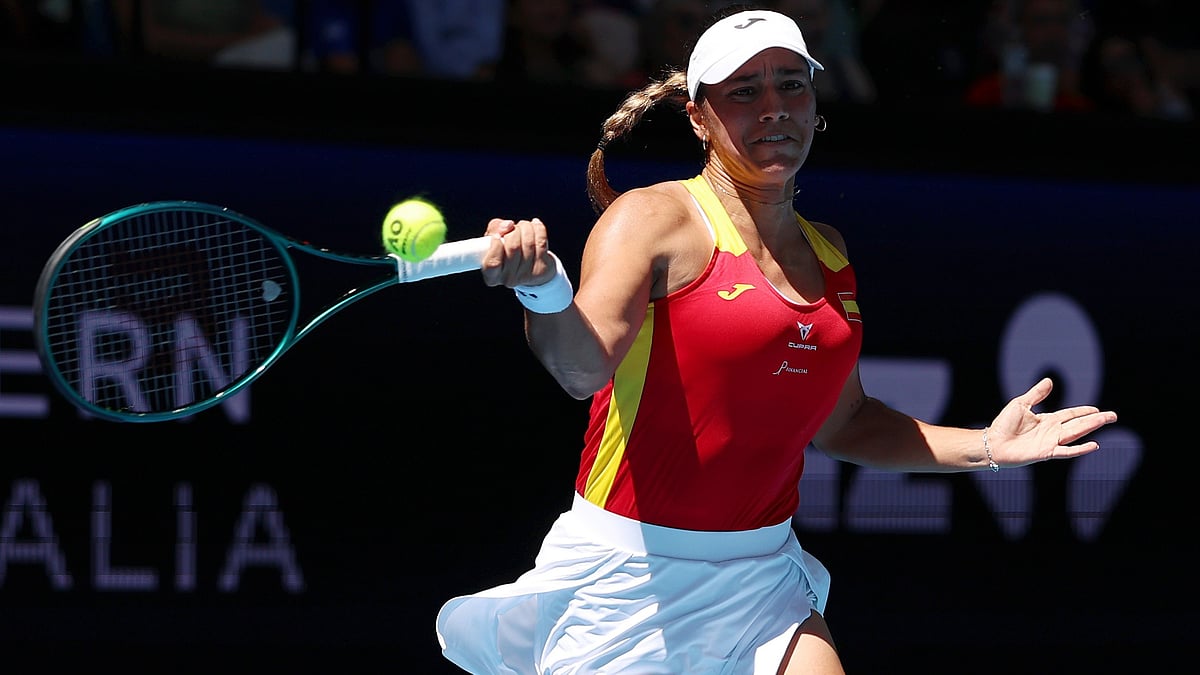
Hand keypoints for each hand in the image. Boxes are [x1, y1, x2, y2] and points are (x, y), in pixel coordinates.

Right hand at [481, 217, 557, 287]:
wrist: (530, 265)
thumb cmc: (507, 250)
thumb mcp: (494, 239)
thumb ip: (495, 229)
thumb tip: (508, 225)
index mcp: (491, 275)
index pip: (493, 262)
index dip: (496, 246)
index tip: (497, 236)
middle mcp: (508, 279)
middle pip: (513, 247)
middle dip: (514, 231)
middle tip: (513, 228)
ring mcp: (526, 276)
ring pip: (528, 243)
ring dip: (526, 228)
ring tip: (524, 227)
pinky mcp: (542, 269)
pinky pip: (541, 242)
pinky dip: (538, 229)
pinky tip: (535, 225)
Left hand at [986, 377, 1117, 468]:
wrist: (992, 443)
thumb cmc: (1003, 425)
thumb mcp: (1021, 404)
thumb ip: (1036, 394)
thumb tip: (1050, 381)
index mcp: (1047, 420)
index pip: (1070, 415)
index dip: (1083, 412)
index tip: (1097, 409)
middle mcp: (1052, 431)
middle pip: (1079, 424)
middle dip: (1096, 419)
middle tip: (1112, 416)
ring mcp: (1051, 442)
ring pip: (1077, 434)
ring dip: (1092, 427)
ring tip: (1107, 421)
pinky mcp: (1047, 453)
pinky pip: (1067, 451)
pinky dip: (1081, 449)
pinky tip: (1094, 445)